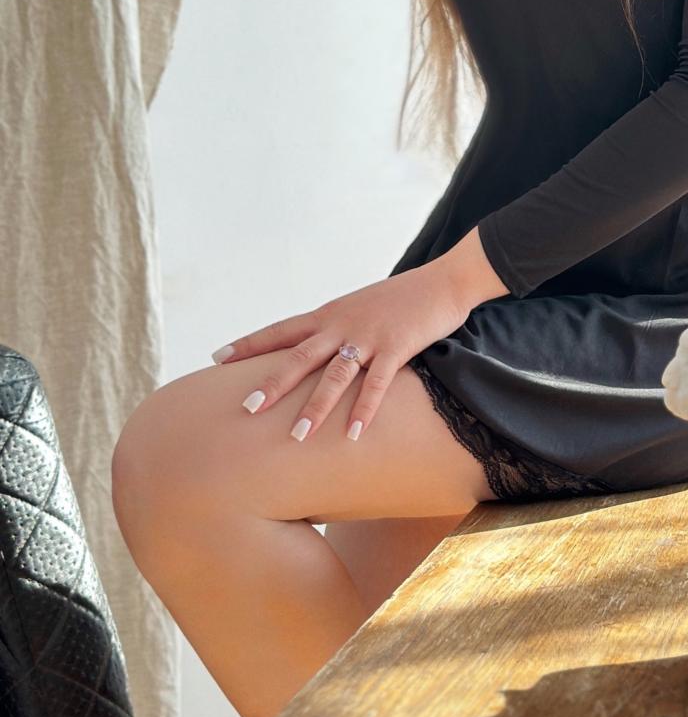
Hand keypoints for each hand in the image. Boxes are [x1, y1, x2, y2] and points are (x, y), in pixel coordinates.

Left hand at [210, 263, 468, 442]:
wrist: (442, 280)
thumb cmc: (402, 299)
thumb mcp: (360, 309)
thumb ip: (337, 329)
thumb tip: (316, 352)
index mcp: (330, 314)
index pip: (281, 330)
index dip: (249, 344)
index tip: (216, 357)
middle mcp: (342, 324)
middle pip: (299, 356)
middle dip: (273, 384)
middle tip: (246, 408)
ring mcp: (369, 336)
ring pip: (334, 375)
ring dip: (316, 407)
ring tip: (297, 436)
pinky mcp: (397, 346)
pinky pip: (378, 383)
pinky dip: (365, 409)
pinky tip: (355, 434)